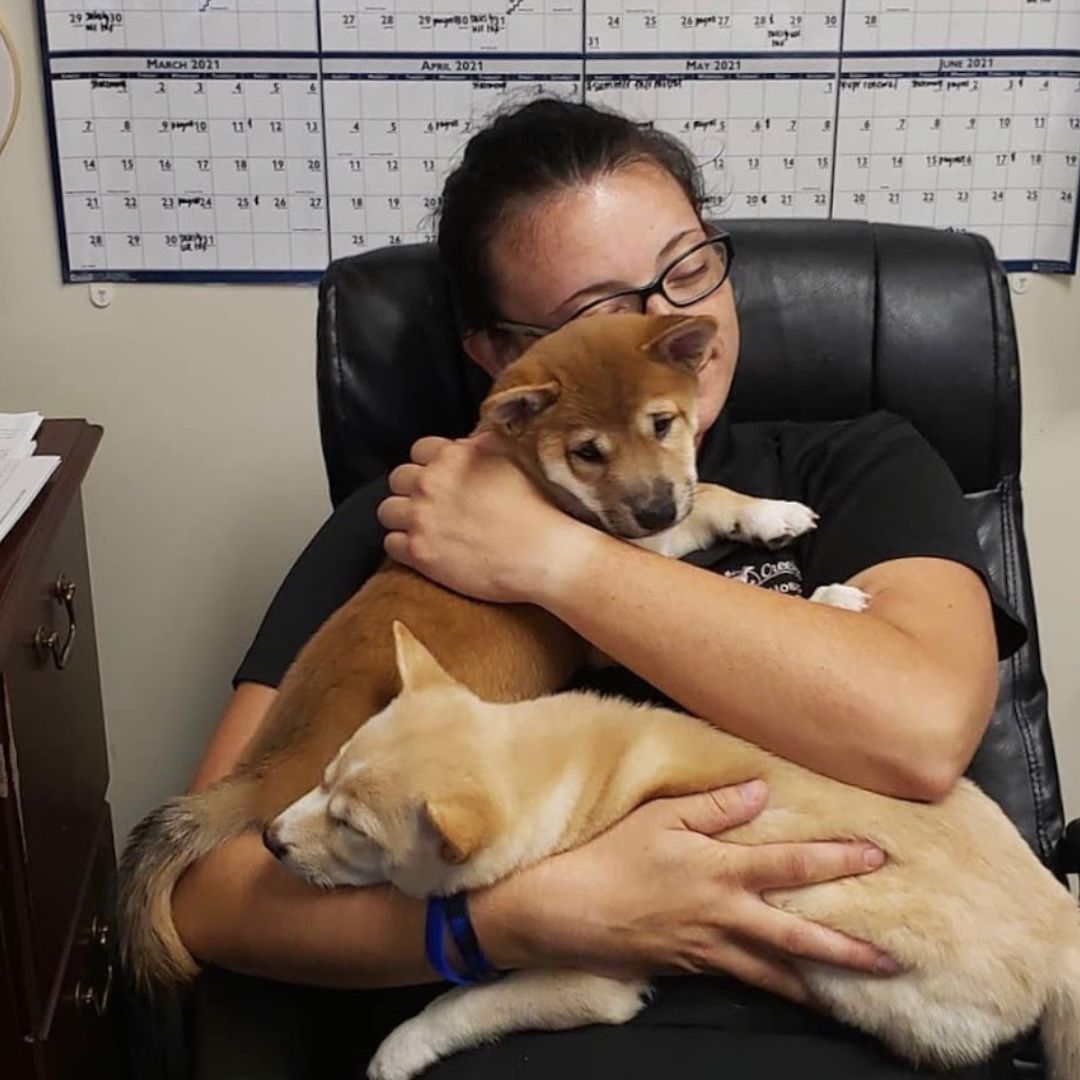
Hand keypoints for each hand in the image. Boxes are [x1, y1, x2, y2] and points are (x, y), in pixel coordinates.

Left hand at [377, 434, 594, 603]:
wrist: (544, 554)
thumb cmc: (537, 506)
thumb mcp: (514, 457)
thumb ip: (481, 445)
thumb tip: (467, 442)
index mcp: (451, 457)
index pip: (418, 450)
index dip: (430, 465)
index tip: (443, 479)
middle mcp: (429, 484)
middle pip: (398, 479)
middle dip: (412, 490)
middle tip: (433, 505)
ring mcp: (421, 519)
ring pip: (387, 511)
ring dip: (403, 518)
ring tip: (425, 528)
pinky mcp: (419, 553)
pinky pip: (390, 544)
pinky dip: (403, 546)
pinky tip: (425, 549)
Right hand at [472, 782, 896, 1004]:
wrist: (563, 911)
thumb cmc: (609, 854)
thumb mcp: (658, 815)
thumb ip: (714, 805)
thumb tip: (763, 790)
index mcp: (720, 872)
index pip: (793, 867)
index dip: (838, 861)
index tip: (878, 856)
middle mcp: (724, 917)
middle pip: (799, 940)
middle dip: (849, 951)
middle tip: (895, 962)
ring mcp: (708, 949)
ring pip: (775, 973)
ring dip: (819, 984)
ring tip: (855, 994)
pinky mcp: (689, 967)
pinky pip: (742, 979)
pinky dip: (774, 986)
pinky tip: (788, 988)